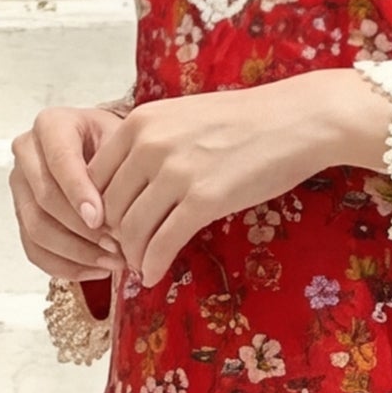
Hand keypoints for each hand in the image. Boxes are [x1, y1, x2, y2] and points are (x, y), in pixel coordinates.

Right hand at [10, 95, 128, 284]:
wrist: (103, 146)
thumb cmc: (115, 142)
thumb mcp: (122, 140)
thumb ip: (116, 171)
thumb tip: (112, 221)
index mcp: (51, 125)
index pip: (60, 160)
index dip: (78, 192)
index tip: (101, 219)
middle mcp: (27, 153)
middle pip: (45, 199)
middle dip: (81, 229)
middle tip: (117, 247)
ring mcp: (20, 186)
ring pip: (37, 229)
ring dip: (76, 252)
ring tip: (112, 262)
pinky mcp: (22, 215)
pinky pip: (35, 250)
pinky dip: (66, 266)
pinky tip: (97, 270)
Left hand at [88, 70, 391, 291]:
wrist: (298, 119)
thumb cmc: (245, 119)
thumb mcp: (183, 118)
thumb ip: (150, 143)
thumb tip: (127, 184)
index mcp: (140, 121)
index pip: (94, 176)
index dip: (97, 209)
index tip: (110, 227)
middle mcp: (150, 144)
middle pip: (107, 206)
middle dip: (112, 236)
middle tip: (123, 253)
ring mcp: (176, 172)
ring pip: (130, 229)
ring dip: (131, 255)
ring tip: (139, 266)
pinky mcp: (203, 199)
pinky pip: (163, 242)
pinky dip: (153, 264)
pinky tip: (154, 274)